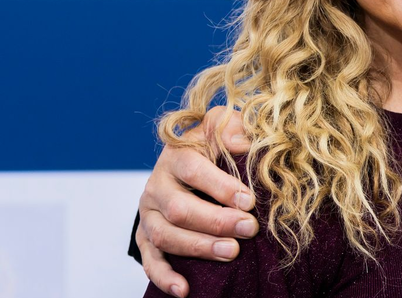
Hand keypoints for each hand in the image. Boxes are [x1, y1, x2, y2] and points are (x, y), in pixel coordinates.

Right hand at [137, 106, 257, 297]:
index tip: (249, 200)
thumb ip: (231, 127)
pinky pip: (150, 261)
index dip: (221, 186)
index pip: (194, 170)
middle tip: (249, 229)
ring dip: (199, 247)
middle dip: (216, 221)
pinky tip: (184, 289)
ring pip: (166, 235)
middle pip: (180, 208)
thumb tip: (241, 143)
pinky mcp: (145, 237)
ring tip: (232, 253)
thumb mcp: (223, 128)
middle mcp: (157, 185)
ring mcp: (148, 213)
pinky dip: (165, 277)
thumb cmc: (214, 146)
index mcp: (177, 155)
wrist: (185, 164)